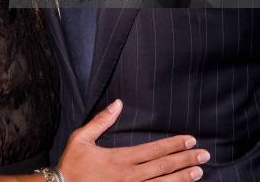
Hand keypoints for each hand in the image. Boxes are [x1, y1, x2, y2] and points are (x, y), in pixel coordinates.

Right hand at [58, 100, 209, 180]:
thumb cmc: (72, 165)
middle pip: (163, 168)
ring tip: (199, 172)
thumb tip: (118, 103)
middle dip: (185, 160)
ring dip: (182, 178)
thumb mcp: (82, 138)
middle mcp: (129, 178)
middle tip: (205, 155)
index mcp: (120, 159)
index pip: (154, 150)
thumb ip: (101, 120)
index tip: (189, 139)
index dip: (173, 145)